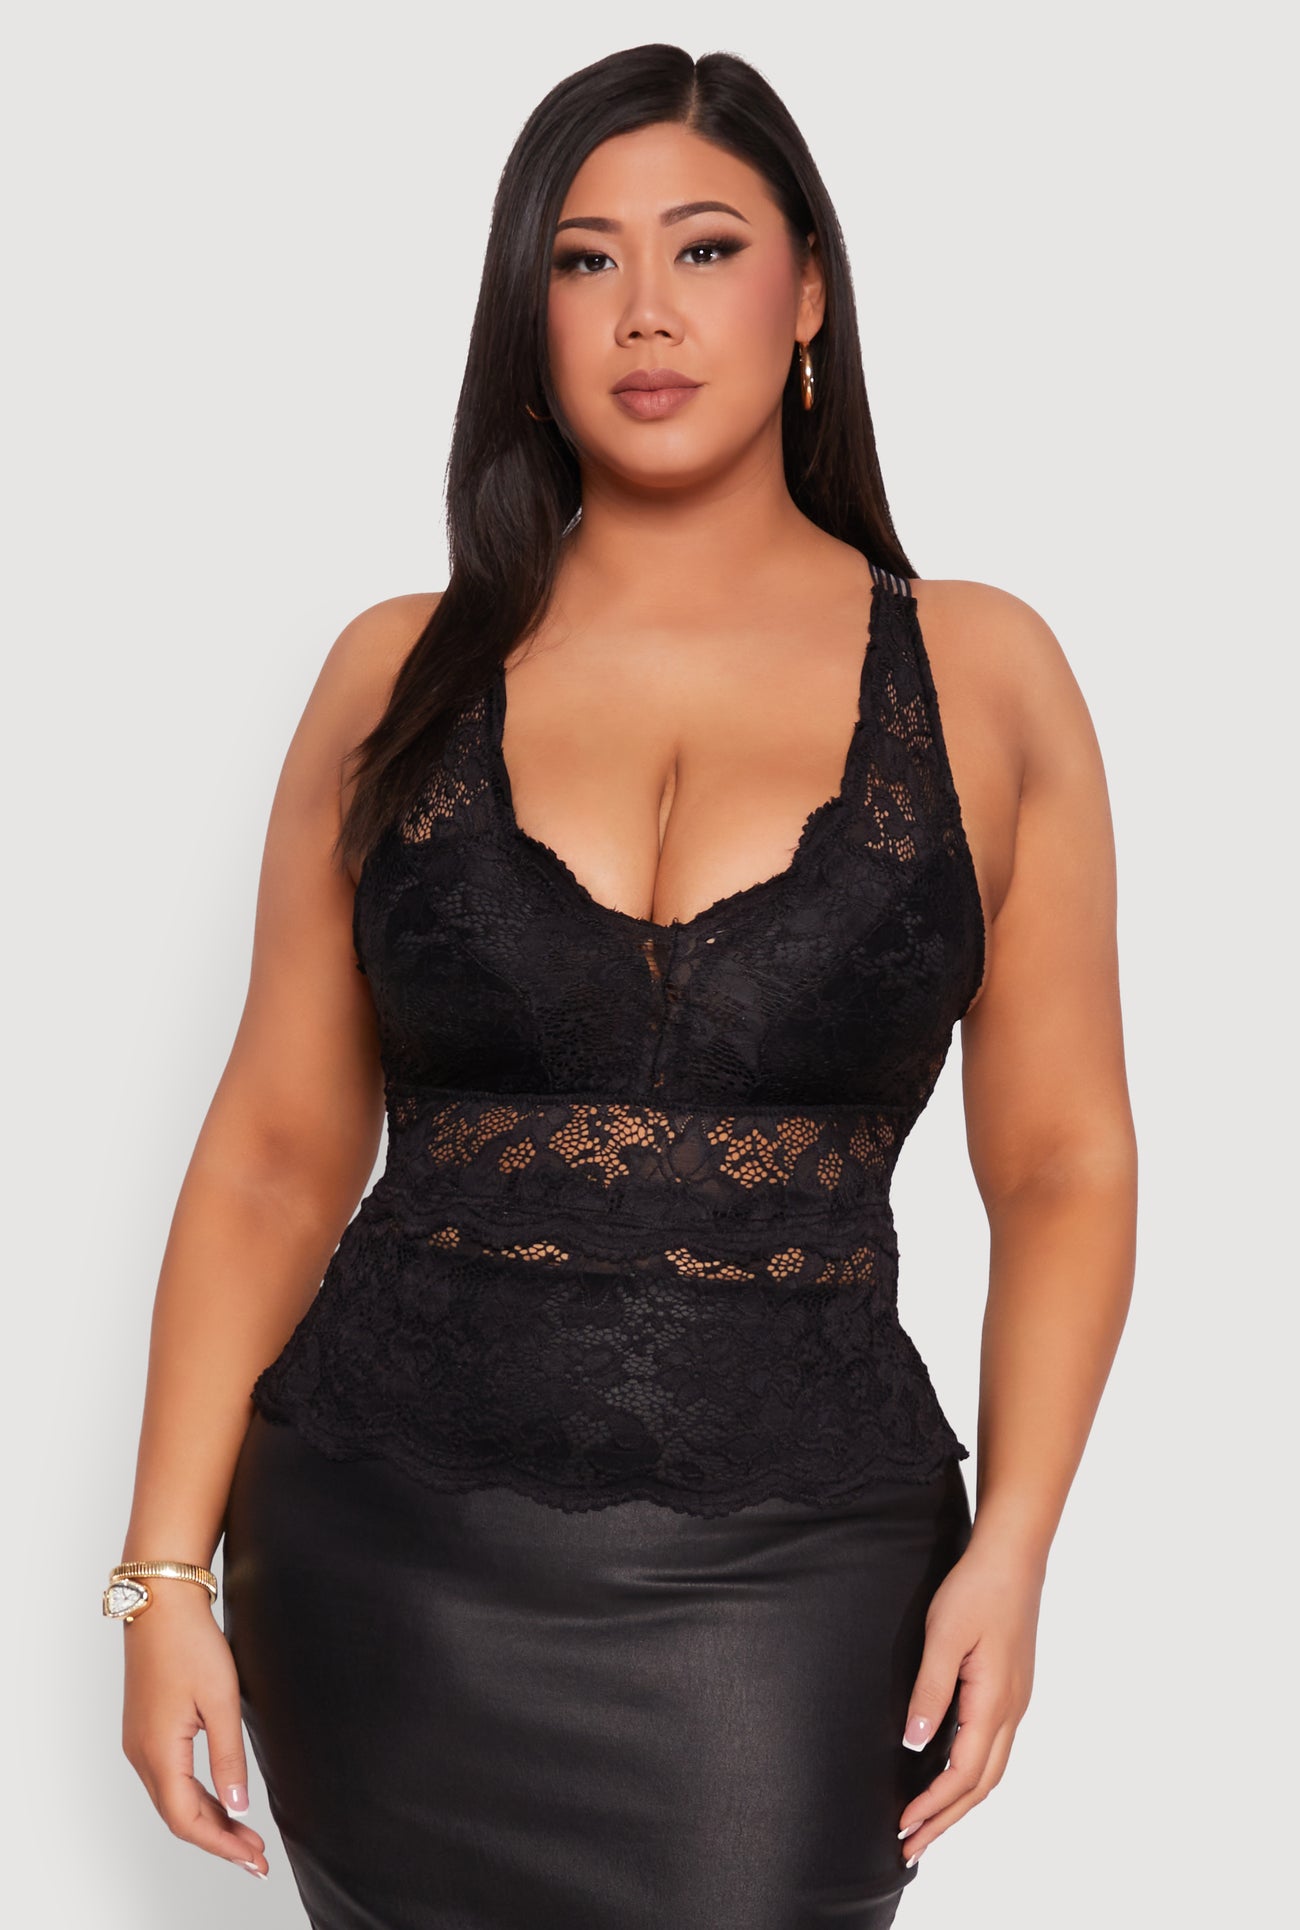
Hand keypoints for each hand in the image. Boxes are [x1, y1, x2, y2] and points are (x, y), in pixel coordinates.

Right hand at [120, 1581, 268, 1878]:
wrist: (161, 1602)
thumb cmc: (190, 1643)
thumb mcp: (221, 1700)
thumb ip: (229, 1757)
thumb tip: (238, 1808)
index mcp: (158, 1752)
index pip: (188, 1820)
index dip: (222, 1844)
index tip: (253, 1857)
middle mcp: (141, 1755)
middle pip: (178, 1817)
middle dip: (218, 1840)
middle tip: (256, 1856)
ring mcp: (139, 1743)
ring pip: (172, 1800)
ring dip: (208, 1821)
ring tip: (244, 1836)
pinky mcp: (144, 1731)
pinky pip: (168, 1780)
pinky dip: (195, 1798)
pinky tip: (219, 1801)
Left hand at [895, 1534, 1043, 1863]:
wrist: (1013, 1557)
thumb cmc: (975, 1590)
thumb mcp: (943, 1636)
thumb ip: (930, 1691)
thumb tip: (914, 1744)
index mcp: (993, 1703)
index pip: (963, 1775)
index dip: (933, 1806)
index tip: (903, 1828)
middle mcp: (1011, 1711)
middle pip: (981, 1785)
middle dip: (946, 1820)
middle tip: (910, 1847)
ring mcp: (1015, 1701)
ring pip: (990, 1770)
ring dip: (959, 1802)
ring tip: (928, 1823)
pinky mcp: (1011, 1689)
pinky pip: (992, 1748)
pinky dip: (971, 1774)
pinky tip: (950, 1774)